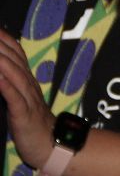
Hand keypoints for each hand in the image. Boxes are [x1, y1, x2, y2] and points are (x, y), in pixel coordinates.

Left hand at [0, 29, 55, 167]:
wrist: (51, 144)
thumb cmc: (32, 123)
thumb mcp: (21, 100)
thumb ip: (12, 84)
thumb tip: (2, 71)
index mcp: (27, 80)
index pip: (17, 53)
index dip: (5, 39)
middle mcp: (29, 85)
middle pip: (14, 59)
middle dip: (0, 44)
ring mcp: (28, 99)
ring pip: (14, 75)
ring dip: (1, 61)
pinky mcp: (24, 115)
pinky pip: (14, 97)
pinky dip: (6, 85)